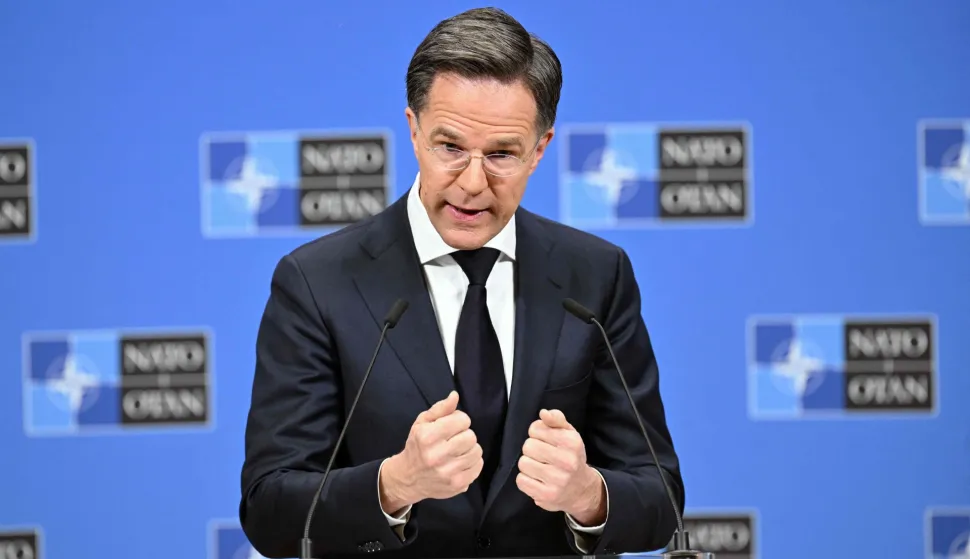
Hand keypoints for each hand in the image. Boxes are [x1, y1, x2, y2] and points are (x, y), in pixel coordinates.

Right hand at [380, 391, 483, 511]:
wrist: (408, 479)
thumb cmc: (417, 446)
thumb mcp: (422, 423)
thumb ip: (440, 409)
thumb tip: (455, 396)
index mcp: (428, 437)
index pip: (462, 420)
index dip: (458, 420)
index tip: (451, 426)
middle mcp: (437, 456)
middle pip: (471, 436)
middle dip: (464, 435)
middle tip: (454, 439)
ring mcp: (448, 473)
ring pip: (477, 451)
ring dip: (469, 449)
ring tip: (457, 451)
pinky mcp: (457, 485)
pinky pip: (478, 467)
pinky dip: (472, 462)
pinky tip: (460, 462)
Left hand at [516, 409, 605, 525]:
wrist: (581, 489)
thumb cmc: (571, 457)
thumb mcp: (569, 434)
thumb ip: (556, 419)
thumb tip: (543, 413)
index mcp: (572, 442)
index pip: (535, 429)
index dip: (536, 434)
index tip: (545, 441)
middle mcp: (567, 461)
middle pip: (528, 446)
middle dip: (531, 449)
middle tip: (542, 456)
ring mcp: (557, 480)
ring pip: (523, 463)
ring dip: (528, 465)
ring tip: (539, 468)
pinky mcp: (546, 496)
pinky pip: (521, 481)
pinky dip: (525, 479)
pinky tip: (537, 479)